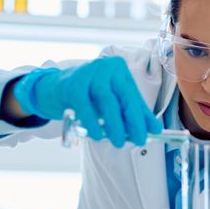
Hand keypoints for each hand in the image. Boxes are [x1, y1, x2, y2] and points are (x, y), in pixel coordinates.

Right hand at [13, 56, 161, 147]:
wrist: (55, 87)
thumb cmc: (89, 94)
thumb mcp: (112, 99)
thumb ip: (131, 112)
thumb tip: (155, 130)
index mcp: (119, 69)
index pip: (134, 96)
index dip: (144, 116)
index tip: (153, 133)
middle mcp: (106, 66)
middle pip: (124, 97)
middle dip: (134, 121)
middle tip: (139, 141)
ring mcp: (89, 73)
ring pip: (107, 102)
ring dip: (115, 125)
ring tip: (119, 142)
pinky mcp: (73, 84)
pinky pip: (86, 107)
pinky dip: (93, 123)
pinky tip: (97, 135)